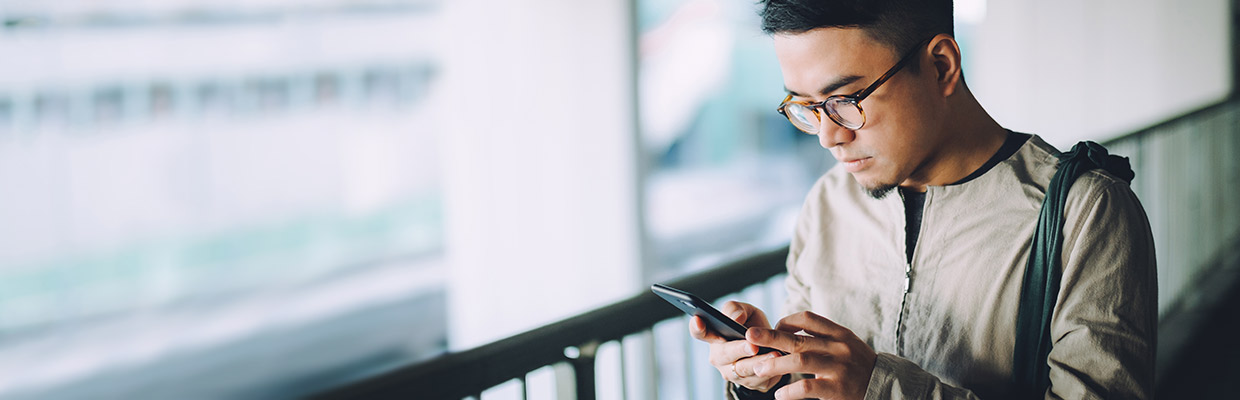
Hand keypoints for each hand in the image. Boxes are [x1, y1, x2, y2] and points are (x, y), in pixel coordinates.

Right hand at [688, 301, 783, 391]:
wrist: (770, 348)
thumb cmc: (753, 327)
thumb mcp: (747, 312)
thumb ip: (738, 309)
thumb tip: (735, 318)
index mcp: (713, 336)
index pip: (699, 332)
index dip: (696, 327)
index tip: (698, 320)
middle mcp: (718, 357)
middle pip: (724, 354)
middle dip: (739, 349)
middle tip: (752, 345)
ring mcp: (732, 373)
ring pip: (743, 370)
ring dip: (759, 362)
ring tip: (774, 354)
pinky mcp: (749, 384)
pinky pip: (758, 380)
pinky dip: (770, 372)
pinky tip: (779, 365)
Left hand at [745, 311, 876, 399]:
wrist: (885, 387)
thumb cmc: (859, 366)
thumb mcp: (846, 344)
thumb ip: (822, 337)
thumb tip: (787, 330)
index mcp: (839, 333)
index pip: (808, 318)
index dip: (786, 321)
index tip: (774, 329)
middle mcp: (839, 347)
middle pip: (798, 338)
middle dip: (771, 337)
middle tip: (749, 336)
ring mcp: (839, 368)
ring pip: (800, 361)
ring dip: (775, 363)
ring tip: (758, 368)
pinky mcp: (838, 389)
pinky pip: (808, 387)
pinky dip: (791, 390)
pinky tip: (780, 394)